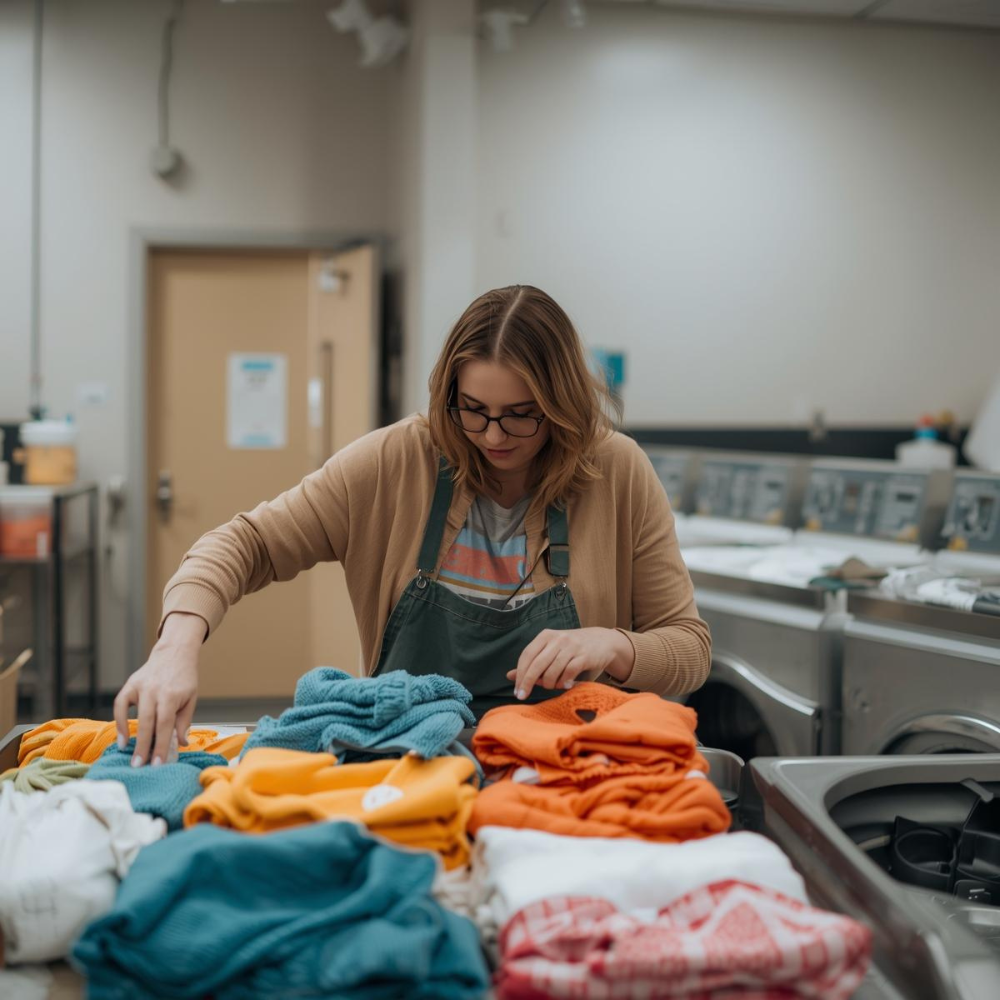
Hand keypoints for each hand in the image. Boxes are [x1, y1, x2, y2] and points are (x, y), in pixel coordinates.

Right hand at [113, 612, 205, 766]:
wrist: (175, 653)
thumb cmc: (185, 678)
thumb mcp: (191, 699)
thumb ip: (183, 721)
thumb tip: (179, 744)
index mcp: (171, 695)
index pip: (165, 725)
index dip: (160, 746)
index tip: (157, 764)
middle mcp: (154, 690)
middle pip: (148, 723)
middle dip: (144, 747)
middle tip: (140, 767)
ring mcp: (140, 686)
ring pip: (134, 716)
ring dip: (131, 738)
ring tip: (131, 757)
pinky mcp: (130, 684)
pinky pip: (120, 705)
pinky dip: (120, 722)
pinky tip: (122, 738)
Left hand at [507, 627, 634, 700]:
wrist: (603, 641)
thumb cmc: (572, 649)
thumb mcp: (551, 651)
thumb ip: (532, 663)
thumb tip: (509, 676)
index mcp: (546, 636)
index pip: (527, 655)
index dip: (520, 674)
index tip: (517, 691)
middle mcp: (557, 638)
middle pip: (537, 663)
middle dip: (528, 682)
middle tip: (522, 696)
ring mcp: (572, 646)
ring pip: (553, 670)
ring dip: (550, 684)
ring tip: (554, 686)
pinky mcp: (585, 655)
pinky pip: (569, 672)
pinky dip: (564, 682)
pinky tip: (565, 685)